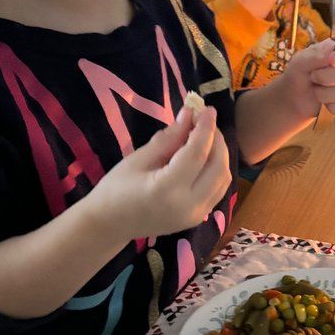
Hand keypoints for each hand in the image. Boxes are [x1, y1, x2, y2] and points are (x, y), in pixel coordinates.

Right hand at [89, 105, 230, 241]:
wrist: (110, 225)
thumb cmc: (116, 189)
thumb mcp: (138, 159)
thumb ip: (168, 139)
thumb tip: (189, 115)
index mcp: (167, 189)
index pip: (197, 154)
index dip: (205, 129)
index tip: (208, 109)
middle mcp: (189, 205)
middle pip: (218, 167)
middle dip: (217, 141)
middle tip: (205, 122)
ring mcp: (197, 215)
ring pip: (223, 179)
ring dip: (220, 155)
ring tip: (205, 136)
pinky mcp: (199, 218)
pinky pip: (218, 190)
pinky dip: (216, 170)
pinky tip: (204, 156)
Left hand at [283, 37, 334, 118]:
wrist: (297, 99)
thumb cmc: (300, 76)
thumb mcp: (300, 62)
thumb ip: (315, 55)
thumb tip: (331, 46)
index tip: (332, 61)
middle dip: (326, 78)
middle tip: (313, 78)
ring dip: (325, 95)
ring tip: (318, 91)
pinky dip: (334, 108)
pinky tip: (327, 104)